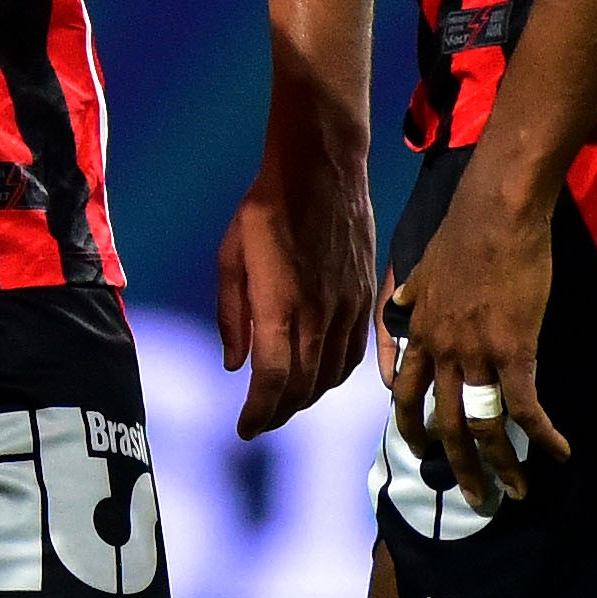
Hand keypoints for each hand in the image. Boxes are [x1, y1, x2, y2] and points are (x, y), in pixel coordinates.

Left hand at [211, 107, 376, 441]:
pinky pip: (354, 354)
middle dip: (278, 413)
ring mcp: (348, 308)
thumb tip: (235, 363)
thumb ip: (232, 315)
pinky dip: (334, 375)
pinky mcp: (366, 298)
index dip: (259, 413)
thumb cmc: (266, 208)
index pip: (273, 380)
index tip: (245, 428)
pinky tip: (318, 376)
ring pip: (331, 376)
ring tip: (284, 403)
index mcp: (280, 306)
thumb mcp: (230, 257)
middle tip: (259, 421)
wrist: (323, 169)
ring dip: (306, 398)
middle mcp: (319, 315)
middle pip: (303, 387)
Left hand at [382, 165, 566, 514]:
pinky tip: (558, 452)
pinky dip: (542, 435)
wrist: (496, 211)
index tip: (421, 449)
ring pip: (482, 427)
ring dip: (501, 466)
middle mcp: (441, 351)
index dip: (411, 426)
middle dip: (459, 468)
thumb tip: (400, 303)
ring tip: (516, 492)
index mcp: (419, 332)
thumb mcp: (423, 265)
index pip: (404, 394)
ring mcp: (475, 353)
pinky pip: (524, 406)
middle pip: (443, 425)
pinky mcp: (514, 350)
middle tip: (474, 498)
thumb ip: (411, 294)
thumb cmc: (465, 231)